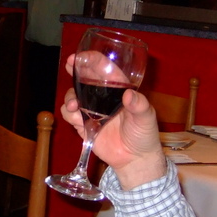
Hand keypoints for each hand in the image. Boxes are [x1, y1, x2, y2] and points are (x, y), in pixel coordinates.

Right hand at [59, 55, 164, 188]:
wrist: (135, 159)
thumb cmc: (144, 134)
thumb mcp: (146, 117)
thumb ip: (139, 106)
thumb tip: (129, 95)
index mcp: (118, 87)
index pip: (103, 68)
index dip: (91, 59)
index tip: (80, 56)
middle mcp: (102, 96)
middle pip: (83, 77)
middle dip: (74, 68)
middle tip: (69, 64)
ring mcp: (91, 109)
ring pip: (73, 95)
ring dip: (70, 97)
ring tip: (75, 106)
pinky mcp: (83, 124)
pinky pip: (70, 114)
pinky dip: (70, 115)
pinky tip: (78, 120)